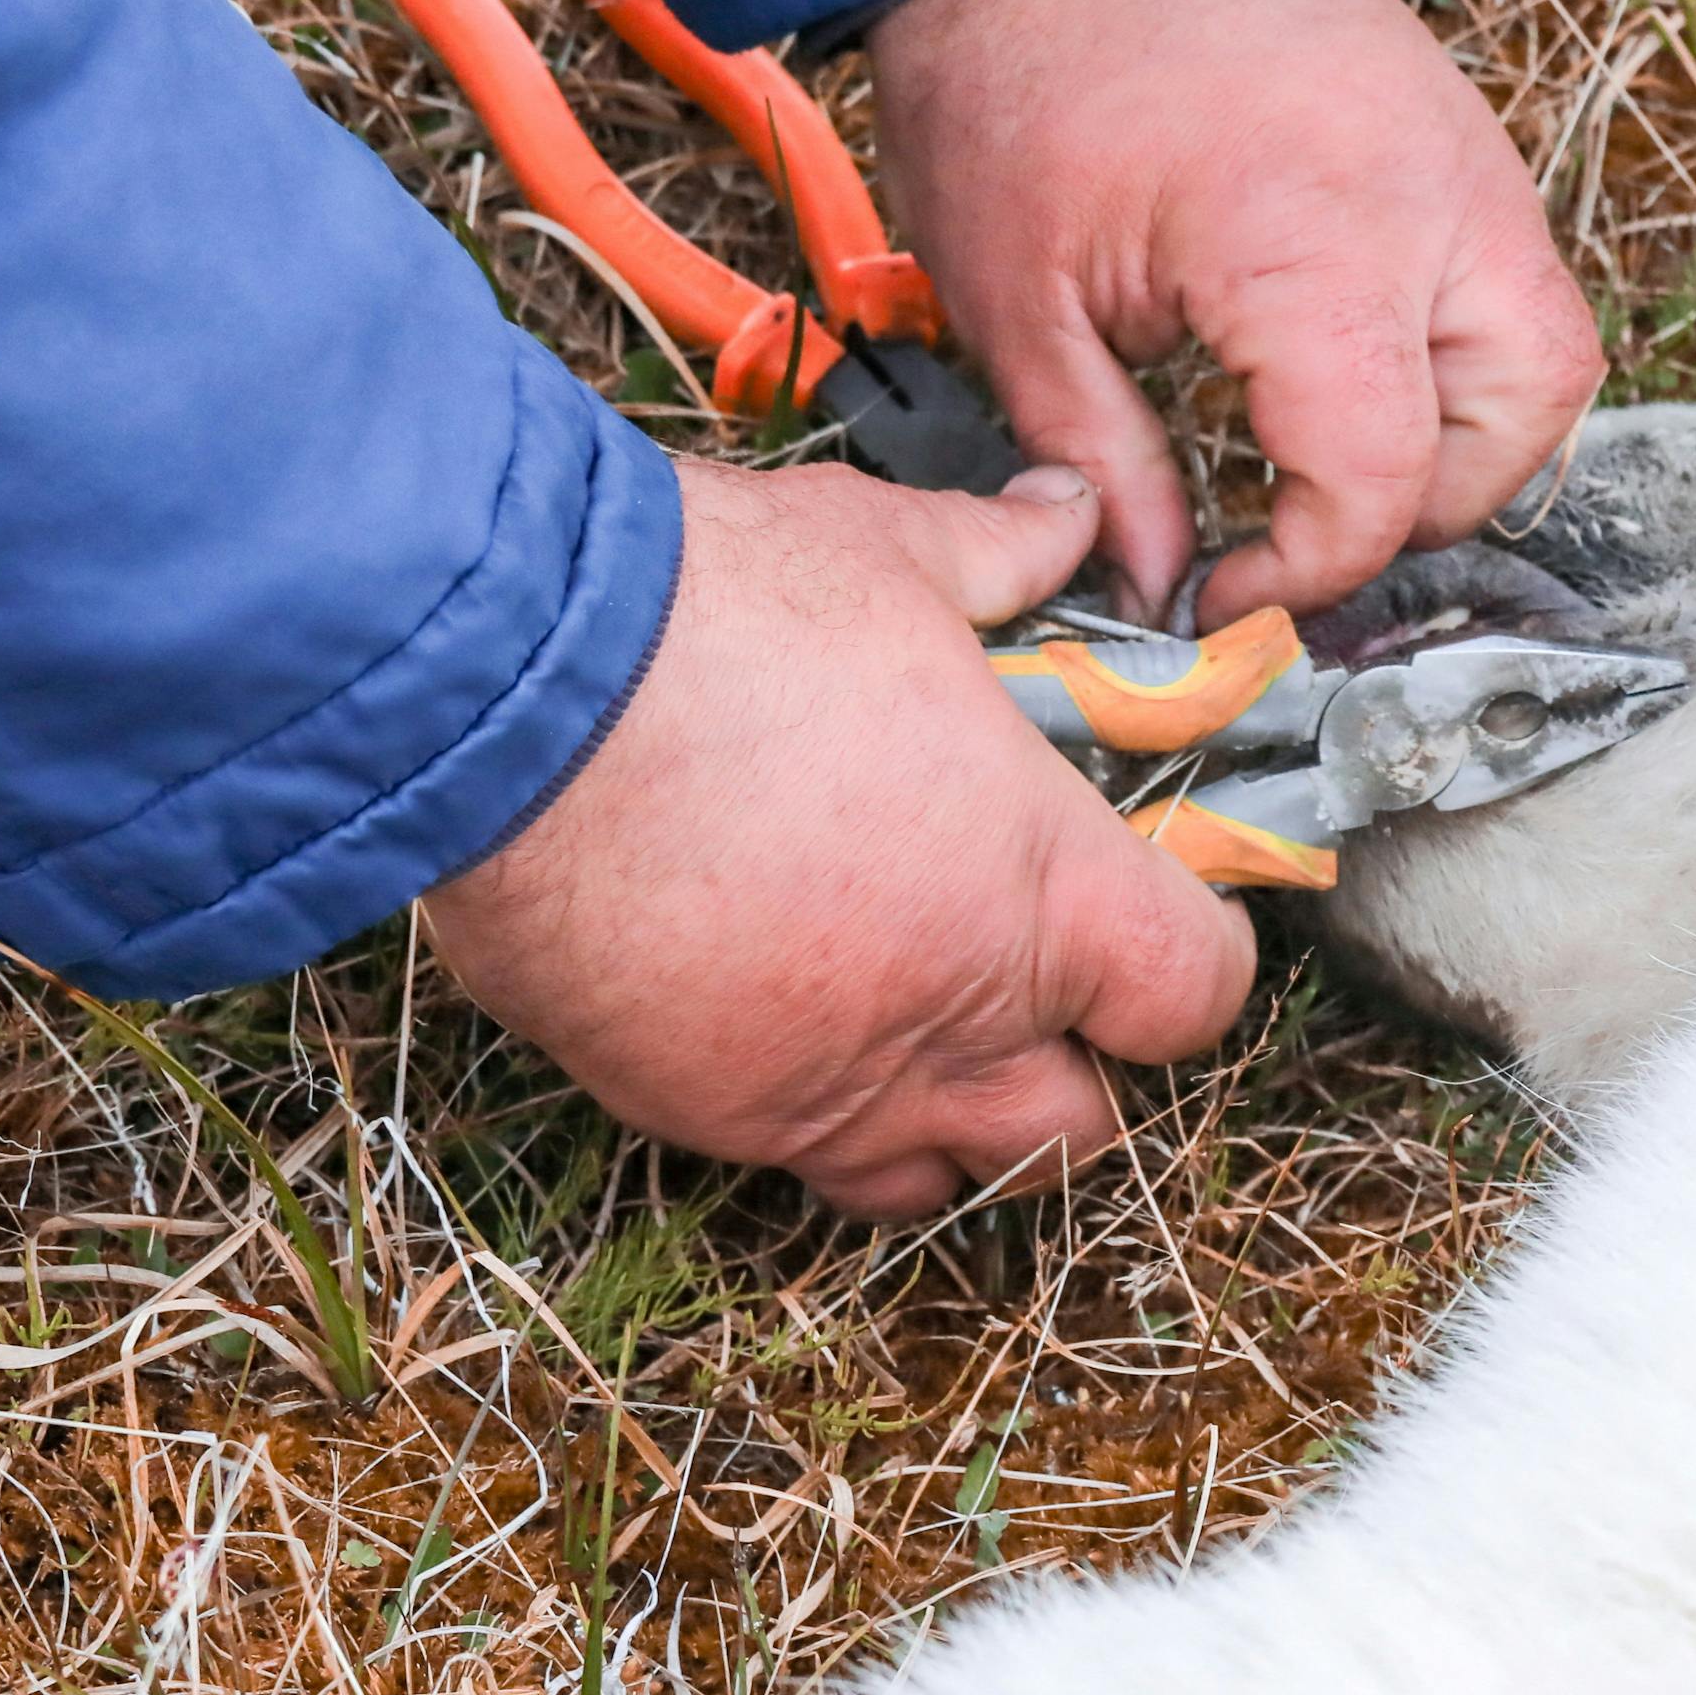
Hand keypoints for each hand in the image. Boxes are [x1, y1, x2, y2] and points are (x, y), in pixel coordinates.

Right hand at [422, 456, 1256, 1218]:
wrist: (498, 688)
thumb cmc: (711, 618)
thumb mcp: (890, 555)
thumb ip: (1001, 558)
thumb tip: (1062, 514)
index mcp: (1044, 895)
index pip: (1196, 995)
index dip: (1197, 957)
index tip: (1165, 909)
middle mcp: (952, 1021)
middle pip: (1081, 1129)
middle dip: (1078, 1065)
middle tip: (1040, 981)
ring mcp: (819, 1089)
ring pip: (937, 1180)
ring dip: (951, 1121)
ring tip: (918, 1024)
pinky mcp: (692, 1110)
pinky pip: (788, 1161)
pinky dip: (810, 1115)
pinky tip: (779, 1020)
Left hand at [870, 0, 1602, 627]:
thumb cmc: (1013, 87)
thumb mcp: (1021, 311)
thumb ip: (1107, 469)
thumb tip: (1158, 590)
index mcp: (1310, 245)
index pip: (1384, 474)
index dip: (1312, 569)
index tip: (1230, 590)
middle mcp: (1428, 196)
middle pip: (1527, 414)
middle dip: (1431, 503)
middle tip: (1310, 522)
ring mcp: (1460, 148)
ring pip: (1548, 344)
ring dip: (1469, 425)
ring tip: (1343, 445)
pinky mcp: (1455, 123)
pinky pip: (1507, 266)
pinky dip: (1454, 338)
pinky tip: (1345, 349)